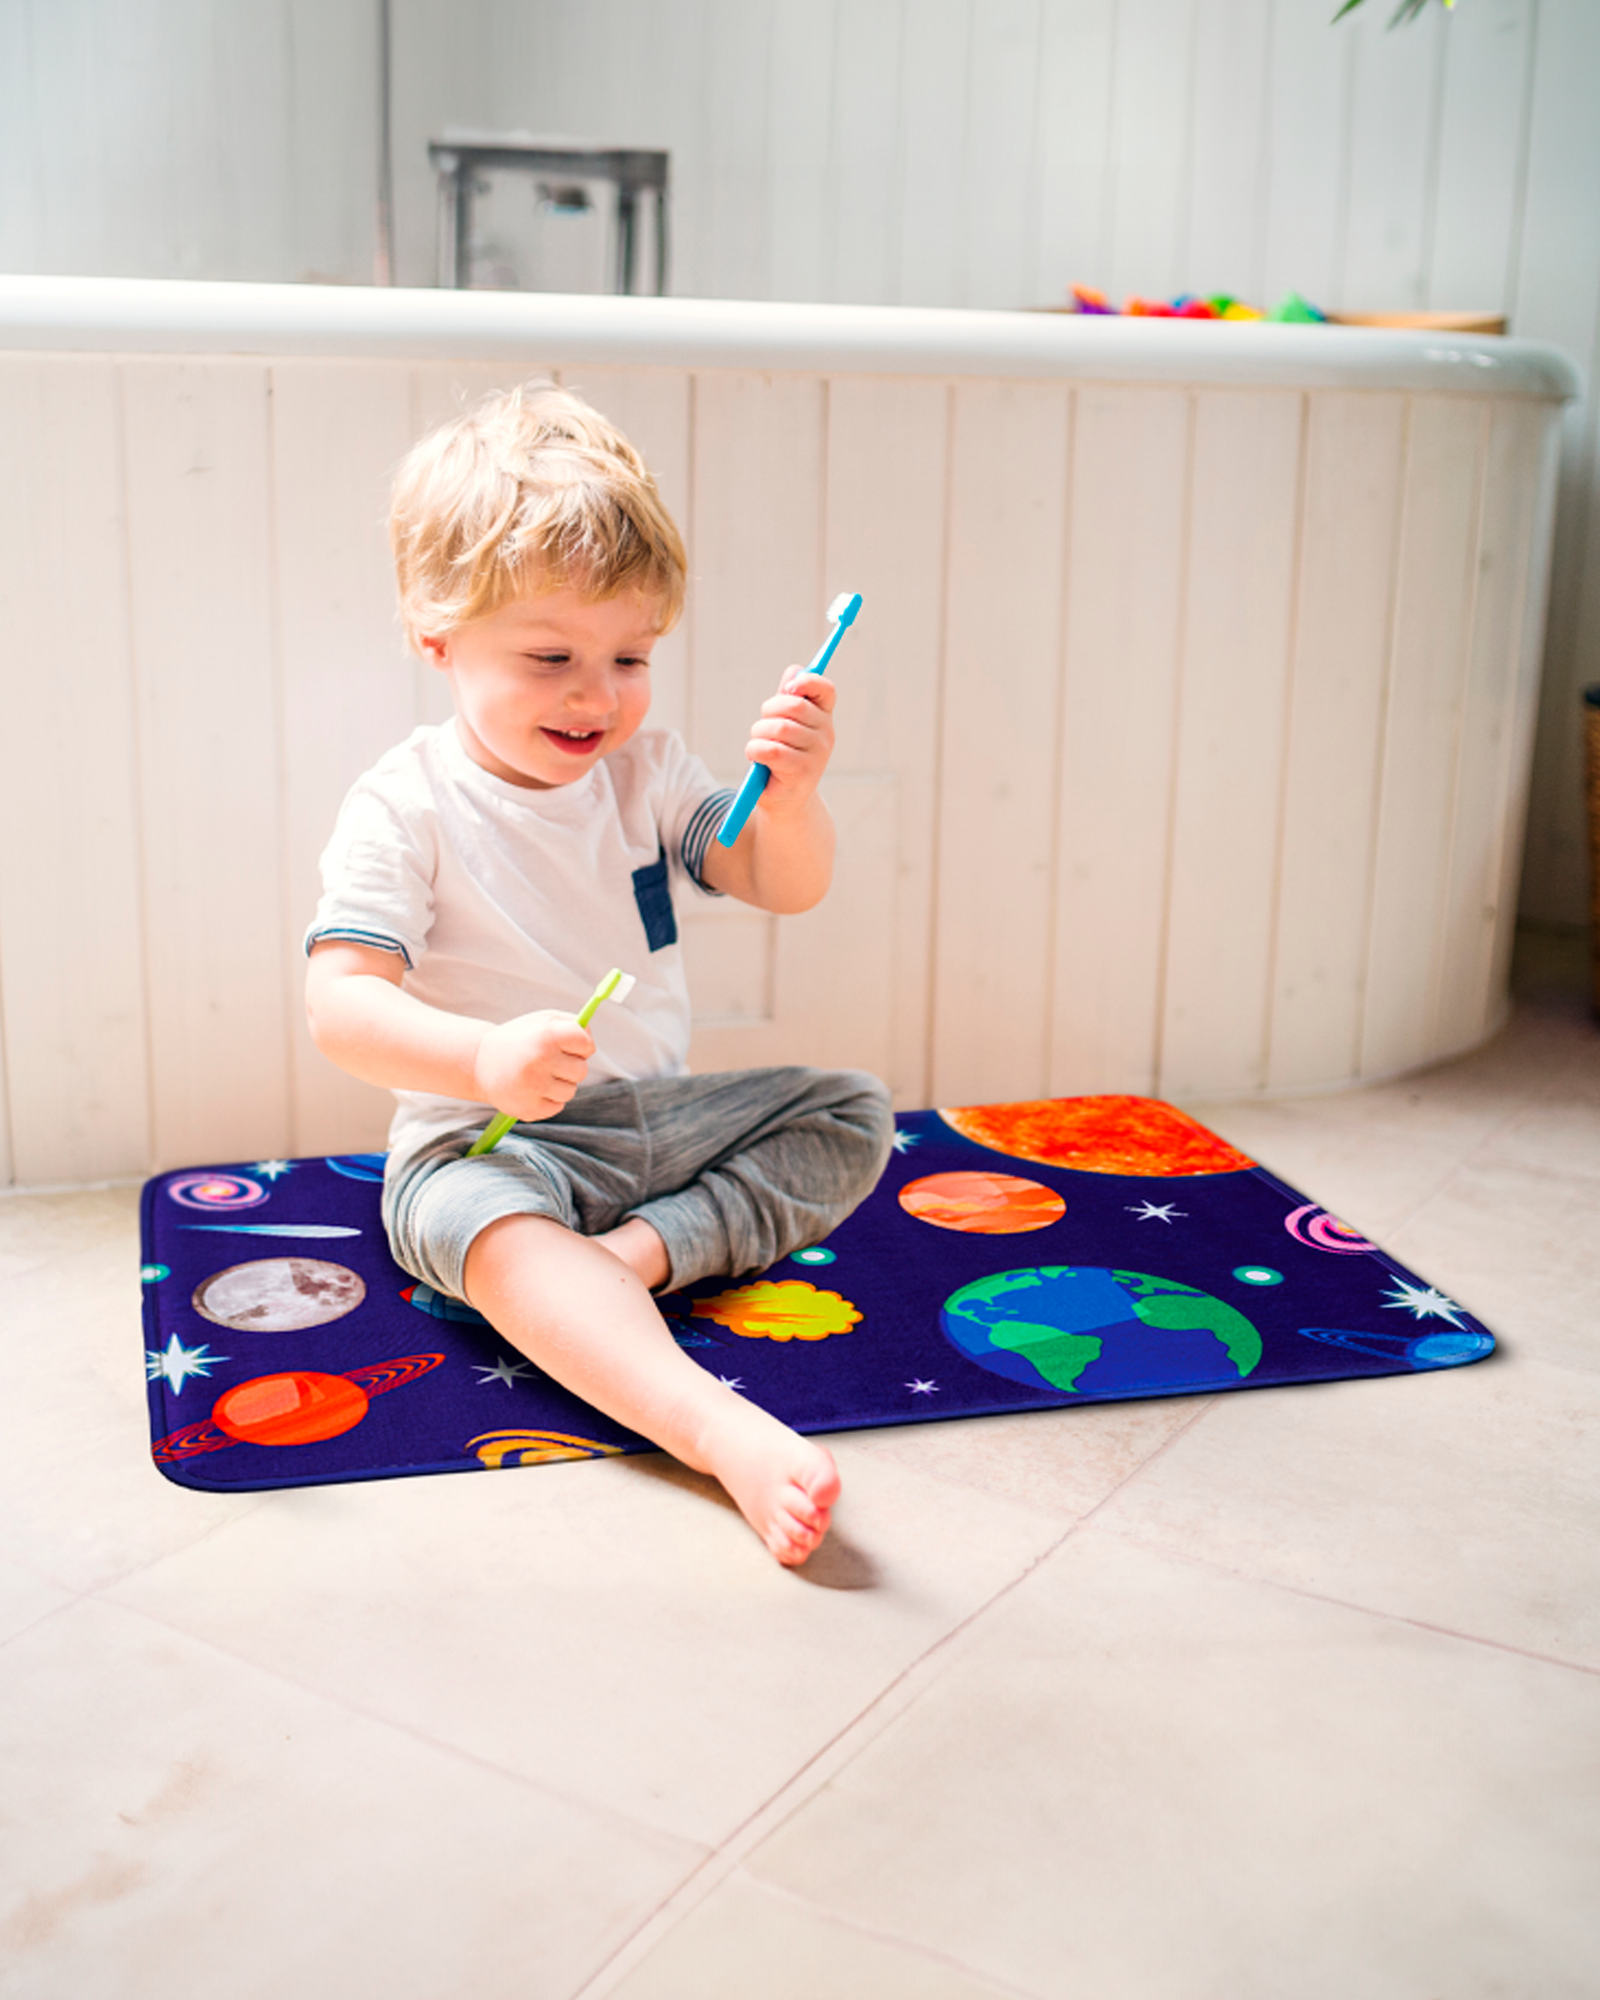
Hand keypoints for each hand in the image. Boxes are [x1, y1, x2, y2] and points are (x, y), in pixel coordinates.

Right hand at [472, 1010, 593, 1121]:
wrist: (480, 1062)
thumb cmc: (519, 1038)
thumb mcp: (543, 1020)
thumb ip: (573, 1023)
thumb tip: (590, 1038)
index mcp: (547, 1035)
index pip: (586, 1044)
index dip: (580, 1045)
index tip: (569, 1045)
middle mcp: (541, 1060)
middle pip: (581, 1070)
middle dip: (570, 1066)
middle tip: (549, 1061)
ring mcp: (534, 1086)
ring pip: (570, 1091)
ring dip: (559, 1084)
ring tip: (538, 1075)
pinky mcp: (529, 1108)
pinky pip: (557, 1107)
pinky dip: (548, 1099)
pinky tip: (532, 1089)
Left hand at [745, 668, 835, 816]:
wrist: (785, 802)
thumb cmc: (782, 758)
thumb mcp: (786, 726)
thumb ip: (789, 698)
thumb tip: (794, 671)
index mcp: (824, 718)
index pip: (825, 690)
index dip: (807, 681)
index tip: (788, 687)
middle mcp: (826, 735)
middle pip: (793, 706)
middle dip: (768, 712)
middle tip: (761, 726)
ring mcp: (817, 755)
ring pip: (778, 728)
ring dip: (758, 735)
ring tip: (757, 746)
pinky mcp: (801, 773)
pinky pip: (770, 750)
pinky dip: (755, 750)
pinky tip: (756, 758)